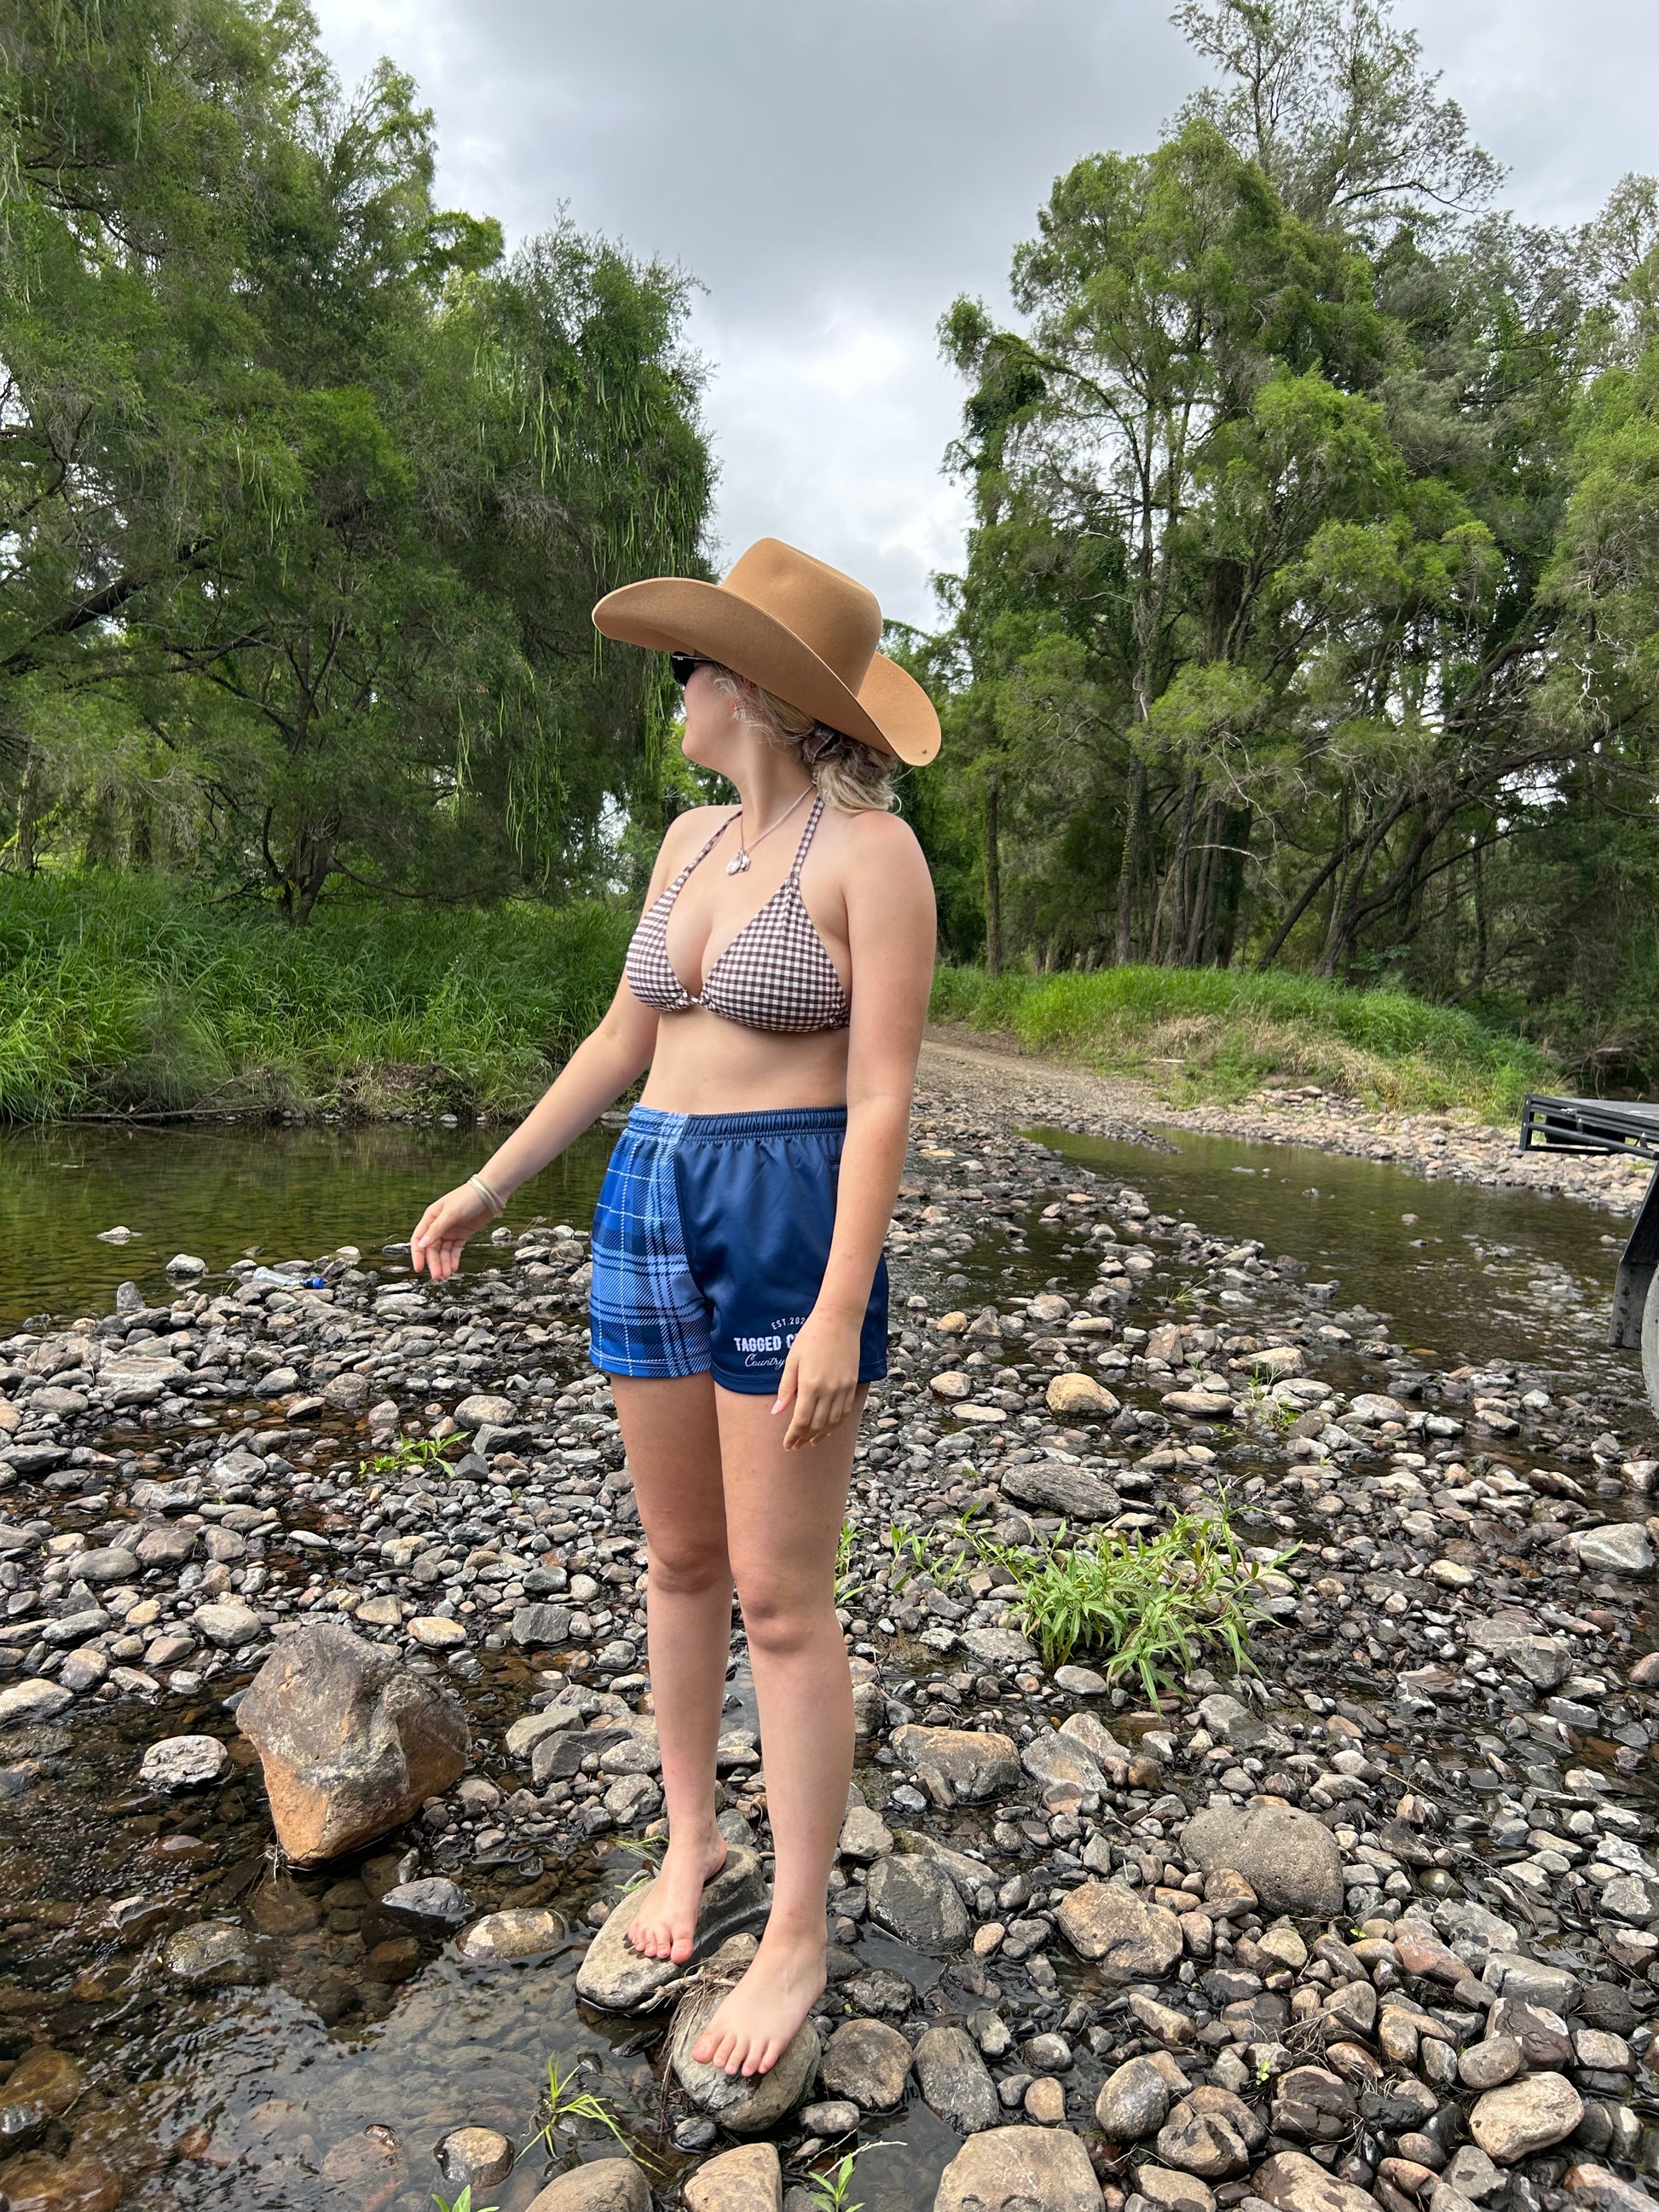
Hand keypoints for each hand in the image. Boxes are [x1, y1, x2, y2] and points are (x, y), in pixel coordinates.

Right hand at [410, 1184, 496, 1281]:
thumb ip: (436, 1229)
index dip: (418, 1254)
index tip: (419, 1267)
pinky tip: (453, 1267)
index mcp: (431, 1217)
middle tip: (437, 1276)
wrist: (491, 1193)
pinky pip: (455, 1249)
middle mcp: (439, 1225)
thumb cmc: (469, 1197)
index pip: (419, 1238)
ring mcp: (451, 1230)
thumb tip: (422, 1244)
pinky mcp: (462, 1234)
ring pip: (443, 1251)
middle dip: (434, 1262)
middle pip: (432, 1248)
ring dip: (444, 1263)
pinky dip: (454, 1259)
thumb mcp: (451, 1213)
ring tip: (446, 1275)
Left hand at [773, 1307, 862, 1448]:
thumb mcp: (792, 1361)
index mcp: (810, 1385)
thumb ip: (786, 1389)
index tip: (787, 1445)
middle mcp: (829, 1390)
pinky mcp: (852, 1384)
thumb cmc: (810, 1337)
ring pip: (833, 1422)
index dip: (793, 1436)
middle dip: (805, 1438)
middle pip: (817, 1425)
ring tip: (811, 1441)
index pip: (801, 1420)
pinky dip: (836, 1424)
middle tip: (796, 1446)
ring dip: (821, 1435)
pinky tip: (828, 1428)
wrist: (838, 1320)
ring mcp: (843, 1388)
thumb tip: (777, 1412)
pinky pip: (845, 1412)